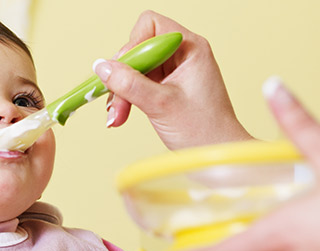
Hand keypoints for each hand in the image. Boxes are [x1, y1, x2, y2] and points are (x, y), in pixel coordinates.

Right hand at [93, 10, 251, 149]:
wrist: (218, 155)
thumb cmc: (203, 130)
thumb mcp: (160, 105)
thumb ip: (129, 83)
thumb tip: (102, 67)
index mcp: (190, 48)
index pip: (150, 27)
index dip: (132, 47)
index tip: (123, 72)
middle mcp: (183, 55)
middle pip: (138, 49)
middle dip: (123, 76)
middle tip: (116, 103)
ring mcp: (175, 72)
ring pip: (135, 69)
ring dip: (122, 91)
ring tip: (117, 116)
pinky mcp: (167, 88)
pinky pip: (138, 84)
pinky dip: (128, 99)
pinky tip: (121, 115)